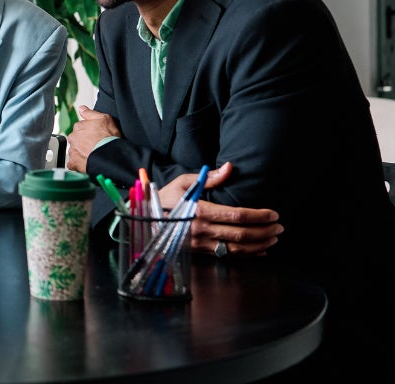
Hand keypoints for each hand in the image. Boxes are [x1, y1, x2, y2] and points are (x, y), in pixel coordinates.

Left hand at [66, 105, 120, 172]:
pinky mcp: (73, 163)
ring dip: (82, 152)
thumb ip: (90, 113)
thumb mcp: (104, 119)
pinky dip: (79, 163)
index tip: (95, 136)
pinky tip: (88, 162)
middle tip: (95, 146)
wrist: (109, 156)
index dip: (89, 132)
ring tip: (93, 154)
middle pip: (77, 139)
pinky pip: (74, 163)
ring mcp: (73, 151)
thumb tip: (81, 108)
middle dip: (84, 142)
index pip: (80, 128)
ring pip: (75, 151)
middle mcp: (73, 138)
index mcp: (79, 127)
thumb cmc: (108, 138)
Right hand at [158, 162, 281, 256]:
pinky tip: (260, 251)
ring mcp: (200, 243)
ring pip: (237, 249)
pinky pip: (227, 256)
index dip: (259, 216)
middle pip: (241, 234)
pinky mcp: (199, 251)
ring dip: (259, 245)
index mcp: (199, 210)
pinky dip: (247, 255)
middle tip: (279, 227)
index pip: (237, 216)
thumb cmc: (165, 197)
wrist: (146, 219)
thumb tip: (229, 168)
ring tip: (273, 238)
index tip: (273, 214)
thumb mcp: (183, 182)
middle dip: (265, 231)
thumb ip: (208, 177)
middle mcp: (201, 230)